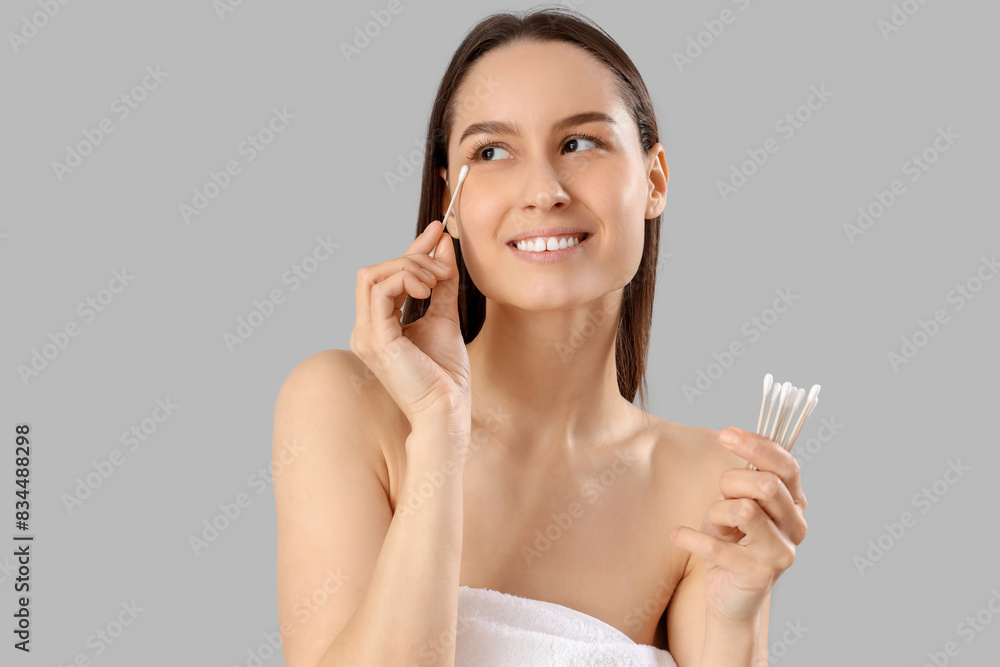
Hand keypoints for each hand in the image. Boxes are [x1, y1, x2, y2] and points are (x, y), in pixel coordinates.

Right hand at [350, 220, 470, 426]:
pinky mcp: (374, 339)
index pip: (387, 277)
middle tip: (445, 268)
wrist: (447, 411)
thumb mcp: (446, 317)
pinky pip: (379, 290)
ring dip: (410, 267)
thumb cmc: (445, 376)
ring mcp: (365, 335)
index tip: (438, 231)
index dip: (411, 250)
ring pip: (372, 275)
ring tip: (439, 281)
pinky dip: (405, 279)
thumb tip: (443, 245)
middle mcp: (364, 329)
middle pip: (375, 271)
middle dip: (413, 258)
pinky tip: (428, 288)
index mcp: (378, 326)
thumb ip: (442, 283)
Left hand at [670, 426, 807, 622]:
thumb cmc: (732, 541)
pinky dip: (691, 537)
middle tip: (719, 496)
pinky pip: (718, 546)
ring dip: (716, 512)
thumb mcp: (736, 502)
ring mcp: (781, 552)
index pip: (786, 465)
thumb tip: (734, 437)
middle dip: (731, 482)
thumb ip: (744, 477)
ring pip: (744, 510)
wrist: (731, 597)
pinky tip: (677, 535)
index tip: (726, 434)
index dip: (756, 446)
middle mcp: (796, 526)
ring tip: (711, 523)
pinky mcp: (758, 574)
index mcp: (795, 502)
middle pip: (766, 484)